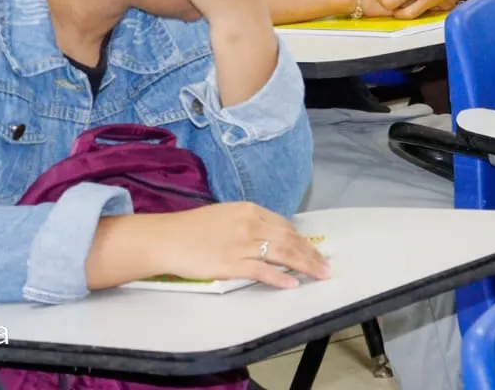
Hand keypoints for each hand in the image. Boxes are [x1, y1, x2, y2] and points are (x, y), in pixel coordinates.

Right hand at [138, 203, 330, 289]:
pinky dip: (280, 278)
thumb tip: (268, 235)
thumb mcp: (225, 216)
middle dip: (311, 253)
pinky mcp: (232, 264)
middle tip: (326, 266)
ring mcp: (242, 245)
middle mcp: (250, 224)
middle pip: (289, 239)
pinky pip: (263, 271)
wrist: (167, 238)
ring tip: (320, 274)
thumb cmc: (192, 228)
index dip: (302, 239)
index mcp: (249, 210)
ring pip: (282, 254)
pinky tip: (293, 284)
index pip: (284, 225)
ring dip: (305, 265)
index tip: (313, 250)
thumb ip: (248, 223)